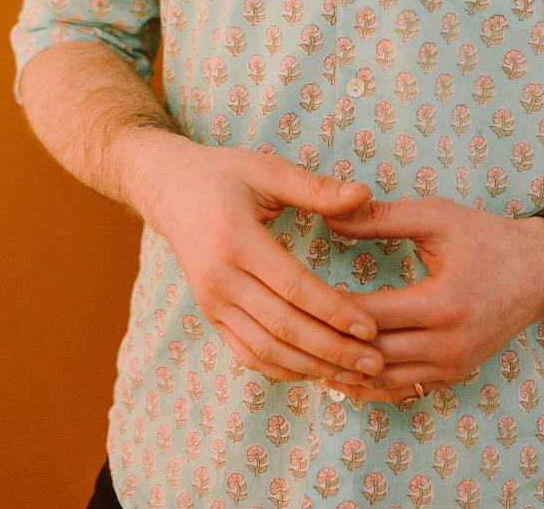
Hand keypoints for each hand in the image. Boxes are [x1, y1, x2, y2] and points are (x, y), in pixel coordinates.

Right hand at [148, 144, 388, 392]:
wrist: (168, 189)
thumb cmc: (223, 174)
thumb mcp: (266, 169)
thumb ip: (315, 188)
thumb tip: (364, 194)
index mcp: (236, 240)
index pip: (294, 287)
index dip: (334, 312)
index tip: (370, 327)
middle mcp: (220, 279)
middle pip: (283, 327)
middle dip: (332, 350)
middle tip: (374, 362)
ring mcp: (211, 302)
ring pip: (266, 348)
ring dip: (311, 366)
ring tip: (353, 373)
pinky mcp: (210, 314)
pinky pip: (247, 353)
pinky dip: (282, 368)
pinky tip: (314, 370)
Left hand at [314, 194, 543, 403]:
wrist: (538, 270)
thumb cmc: (485, 237)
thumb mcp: (435, 218)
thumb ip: (382, 218)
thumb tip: (330, 217)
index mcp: (441, 304)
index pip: (369, 317)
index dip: (330, 310)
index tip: (295, 294)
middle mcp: (448, 345)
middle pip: (373, 354)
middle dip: (330, 344)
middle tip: (289, 330)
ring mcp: (453, 366)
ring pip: (385, 381)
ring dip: (346, 371)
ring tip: (305, 353)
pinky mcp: (456, 375)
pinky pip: (405, 389)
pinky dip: (371, 384)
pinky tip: (342, 372)